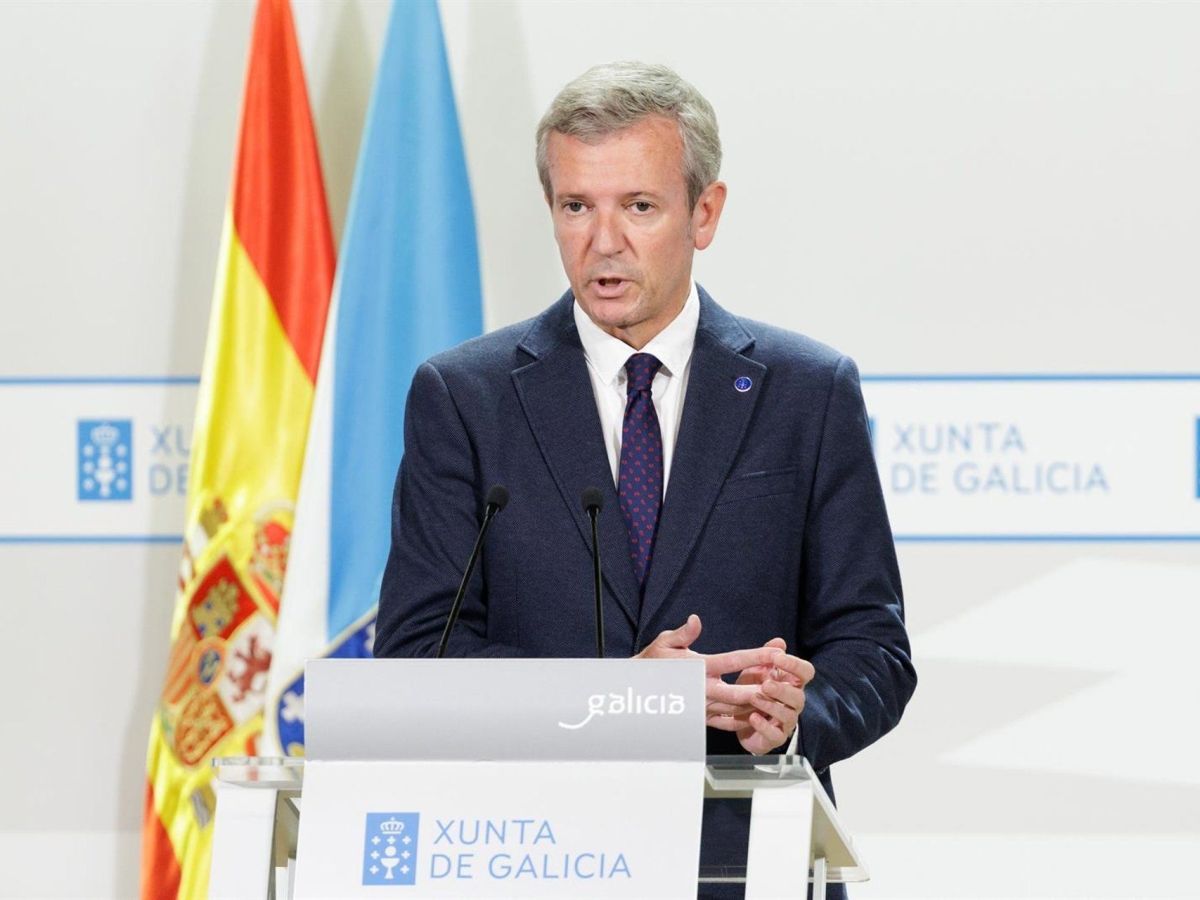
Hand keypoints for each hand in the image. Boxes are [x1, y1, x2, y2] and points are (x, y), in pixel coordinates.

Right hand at [634, 614, 784, 725]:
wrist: (637, 690)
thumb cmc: (653, 661)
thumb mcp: (665, 642)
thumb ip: (683, 633)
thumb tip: (696, 620)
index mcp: (698, 667)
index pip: (733, 660)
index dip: (757, 656)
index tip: (776, 653)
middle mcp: (702, 688)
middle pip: (738, 692)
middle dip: (763, 688)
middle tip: (784, 683)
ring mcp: (702, 706)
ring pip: (735, 709)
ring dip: (757, 704)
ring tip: (778, 697)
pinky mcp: (700, 718)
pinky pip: (725, 723)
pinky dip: (742, 720)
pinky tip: (757, 715)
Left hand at [709, 637, 815, 754]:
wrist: (741, 720)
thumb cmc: (754, 691)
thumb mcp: (757, 671)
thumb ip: (767, 656)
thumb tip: (779, 641)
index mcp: (792, 683)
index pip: (805, 672)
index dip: (794, 665)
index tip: (778, 657)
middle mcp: (794, 703)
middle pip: (799, 696)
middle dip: (782, 689)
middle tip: (766, 684)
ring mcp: (787, 722)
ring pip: (787, 715)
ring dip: (770, 706)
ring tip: (754, 698)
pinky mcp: (775, 738)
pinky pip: (775, 734)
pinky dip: (763, 726)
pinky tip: (752, 717)